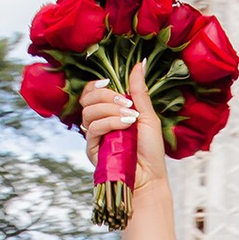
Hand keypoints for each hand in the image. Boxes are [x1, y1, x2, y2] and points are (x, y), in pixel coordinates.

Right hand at [80, 72, 167, 199]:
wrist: (150, 176)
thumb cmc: (151, 149)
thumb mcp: (148, 115)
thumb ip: (139, 90)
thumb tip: (140, 63)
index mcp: (110, 112)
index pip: (91, 92)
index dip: (96, 85)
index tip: (110, 83)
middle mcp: (100, 122)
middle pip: (87, 98)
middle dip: (106, 96)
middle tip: (127, 103)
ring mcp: (94, 136)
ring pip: (89, 112)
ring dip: (110, 109)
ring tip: (130, 117)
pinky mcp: (92, 149)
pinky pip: (93, 128)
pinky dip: (110, 122)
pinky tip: (125, 125)